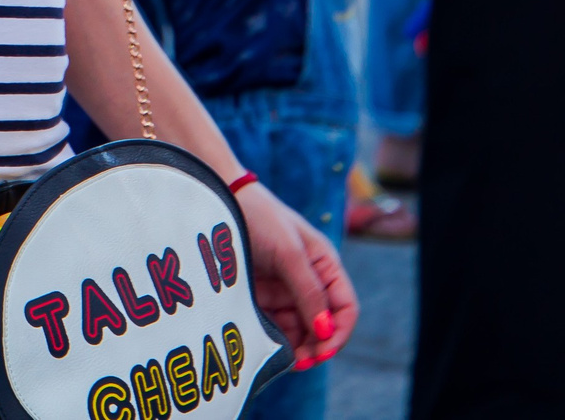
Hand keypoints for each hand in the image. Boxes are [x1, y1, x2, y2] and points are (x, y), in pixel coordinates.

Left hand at [237, 182, 357, 367]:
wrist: (219, 200)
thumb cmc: (260, 218)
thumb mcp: (289, 253)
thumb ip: (308, 292)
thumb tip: (325, 332)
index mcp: (325, 266)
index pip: (345, 308)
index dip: (339, 332)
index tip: (323, 350)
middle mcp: (309, 281)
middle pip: (323, 325)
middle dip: (317, 346)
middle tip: (302, 363)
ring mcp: (285, 290)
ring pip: (300, 330)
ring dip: (297, 347)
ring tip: (285, 359)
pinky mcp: (262, 297)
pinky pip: (275, 326)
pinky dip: (276, 340)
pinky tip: (270, 349)